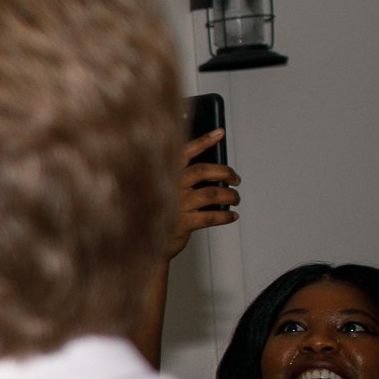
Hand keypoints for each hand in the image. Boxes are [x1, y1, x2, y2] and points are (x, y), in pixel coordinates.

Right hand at [169, 131, 237, 257]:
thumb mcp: (161, 192)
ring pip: (212, 193)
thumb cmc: (157, 216)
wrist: (143, 244)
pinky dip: (225, 216)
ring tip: (235, 198)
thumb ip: (180, 180)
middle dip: (225, 172)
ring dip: (230, 195)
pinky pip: (211, 216)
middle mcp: (170, 186)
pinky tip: (231, 216)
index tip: (219, 133)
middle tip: (235, 179)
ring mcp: (177, 204)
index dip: (203, 141)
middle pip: (204, 171)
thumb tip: (211, 173)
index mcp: (165, 175)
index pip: (185, 152)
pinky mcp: (183, 223)